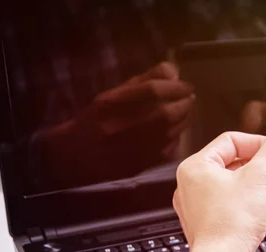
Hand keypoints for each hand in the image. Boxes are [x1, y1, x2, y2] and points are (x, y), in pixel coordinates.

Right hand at [36, 62, 194, 185]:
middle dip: (184, 104)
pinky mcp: (140, 165)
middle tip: (190, 98)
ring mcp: (131, 148)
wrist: (75, 157)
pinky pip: (168, 150)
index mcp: (111, 104)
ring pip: (171, 132)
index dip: (175, 86)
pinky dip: (177, 138)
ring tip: (185, 112)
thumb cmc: (95, 120)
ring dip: (184, 120)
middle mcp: (122, 126)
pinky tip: (175, 132)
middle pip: (166, 113)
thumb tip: (173, 71)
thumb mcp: (112, 95)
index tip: (186, 84)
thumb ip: (143, 81)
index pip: (152, 90)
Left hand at [173, 132, 265, 251]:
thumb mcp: (260, 177)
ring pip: (244, 188)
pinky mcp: (216, 226)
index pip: (233, 142)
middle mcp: (196, 186)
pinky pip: (240, 207)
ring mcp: (204, 208)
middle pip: (242, 166)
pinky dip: (262, 204)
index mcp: (197, 167)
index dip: (262, 144)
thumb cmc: (230, 224)